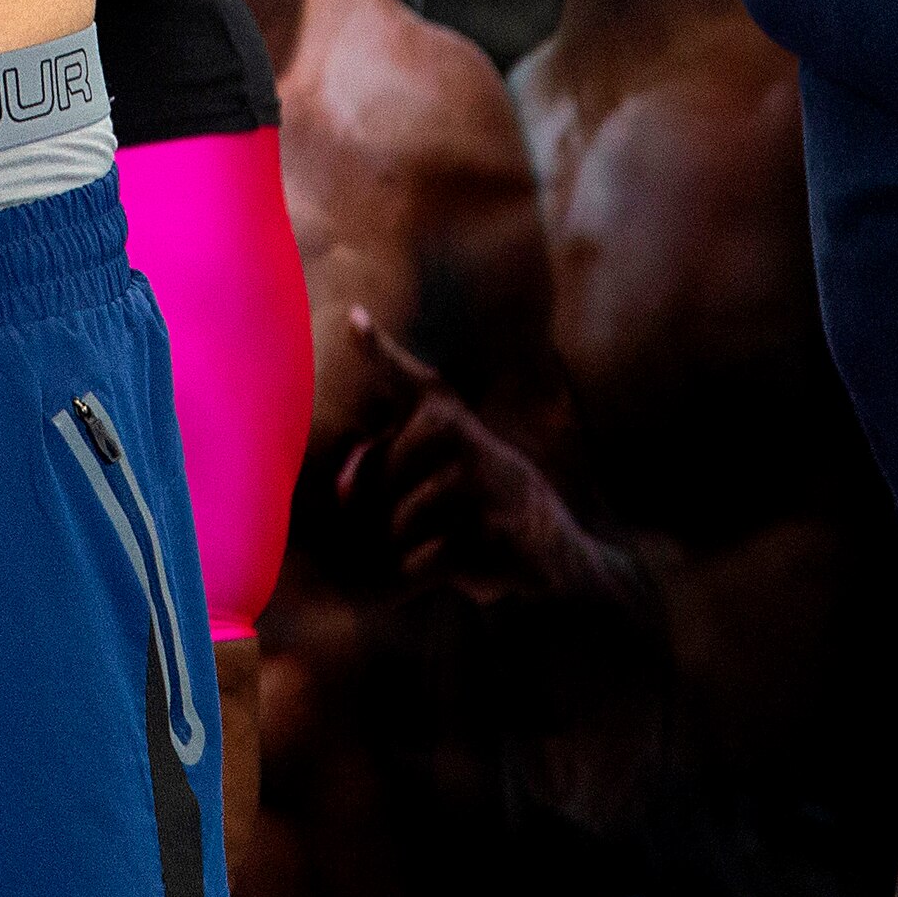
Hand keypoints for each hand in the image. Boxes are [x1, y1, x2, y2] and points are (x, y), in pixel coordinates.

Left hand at [331, 311, 639, 614]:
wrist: (557, 551)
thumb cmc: (478, 507)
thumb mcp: (439, 473)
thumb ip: (383, 466)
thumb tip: (340, 490)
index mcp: (446, 417)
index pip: (409, 379)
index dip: (378, 348)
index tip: (354, 319)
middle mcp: (465, 437)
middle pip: (378, 479)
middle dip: (379, 514)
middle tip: (422, 524)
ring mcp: (483, 481)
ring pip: (398, 524)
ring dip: (405, 550)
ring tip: (448, 543)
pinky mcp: (496, 529)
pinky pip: (426, 561)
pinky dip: (424, 576)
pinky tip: (463, 568)